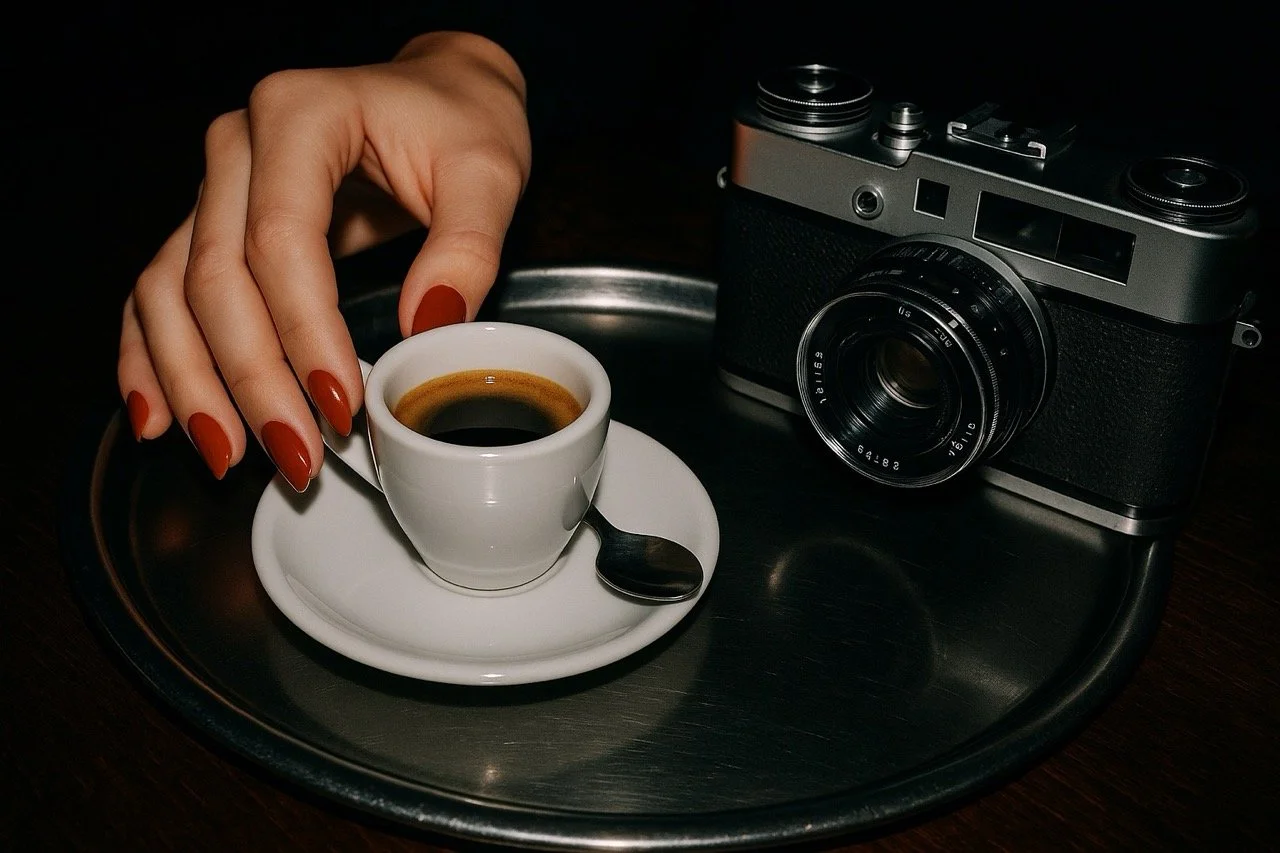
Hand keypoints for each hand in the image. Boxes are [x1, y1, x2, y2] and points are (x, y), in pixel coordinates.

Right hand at [117, 32, 530, 490]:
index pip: (281, 240)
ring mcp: (216, 184)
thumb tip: (428, 328)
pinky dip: (153, 357)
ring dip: (193, 382)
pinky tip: (162, 418)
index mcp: (301, 117)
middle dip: (253, 378)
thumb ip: (467, 248)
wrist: (439, 95)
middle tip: (296, 454)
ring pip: (169, 291)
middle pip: (215, 276)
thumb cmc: (460, 123)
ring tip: (228, 456)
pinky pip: (160, 291)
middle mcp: (238, 147)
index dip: (305, 332)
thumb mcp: (489, 174)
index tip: (342, 404)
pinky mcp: (214, 223)